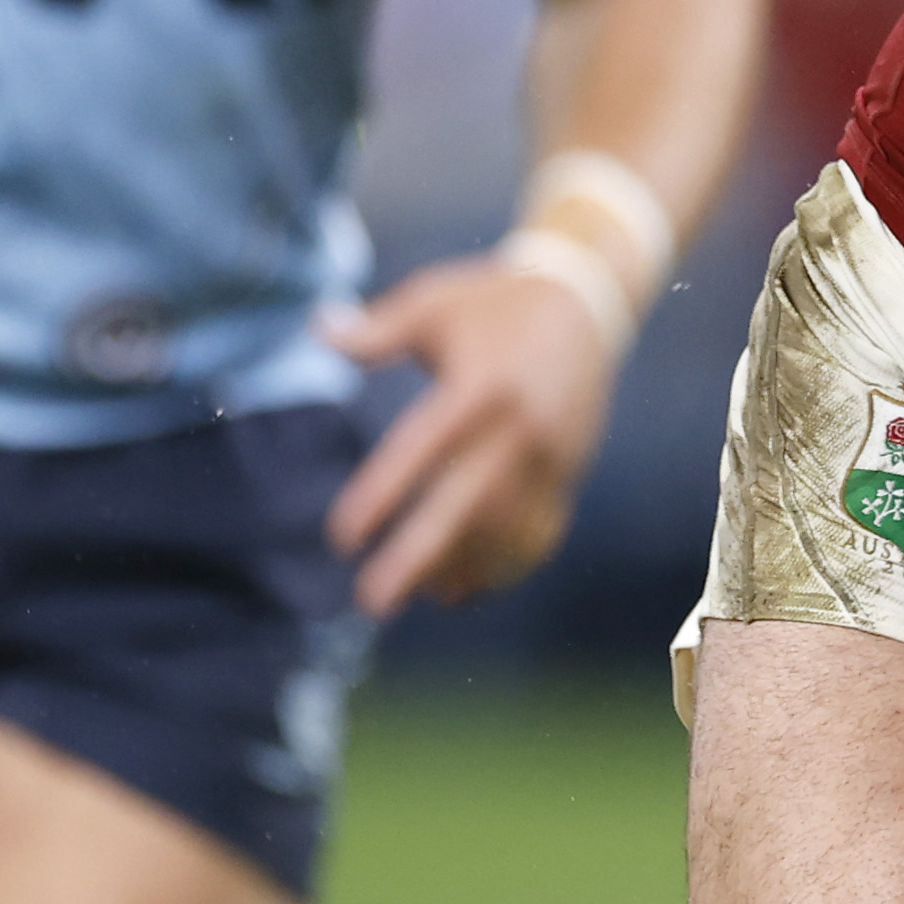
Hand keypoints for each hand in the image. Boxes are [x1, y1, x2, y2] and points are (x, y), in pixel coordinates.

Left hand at [322, 256, 620, 616]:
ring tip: (417, 595)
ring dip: (460, 568)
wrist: (587, 304)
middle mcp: (519, 427)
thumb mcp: (436, 301)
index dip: (382, 497)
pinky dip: (505, 566)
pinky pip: (539, 533)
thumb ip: (377, 328)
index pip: (423, 450)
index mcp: (479, 385)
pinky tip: (466, 586)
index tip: (341, 539)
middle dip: (419, 558)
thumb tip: (316, 328)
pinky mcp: (569, 473)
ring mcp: (551, 456)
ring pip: (504, 530)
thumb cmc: (496, 303)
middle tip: (371, 602)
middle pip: (467, 505)